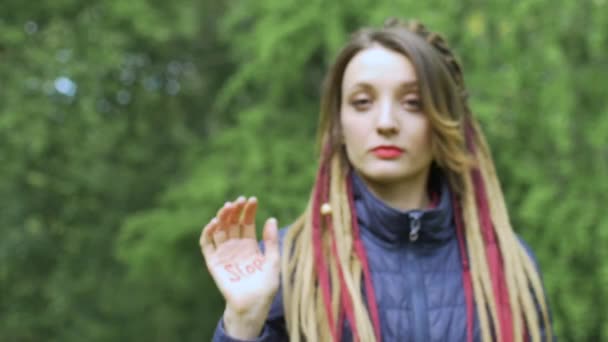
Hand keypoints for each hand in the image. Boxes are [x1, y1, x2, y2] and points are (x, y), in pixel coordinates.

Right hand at [200, 196, 279, 335]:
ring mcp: (224, 253)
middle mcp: (235, 247)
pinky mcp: (213, 262)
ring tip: (227, 207)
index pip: (247, 222)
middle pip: (232, 223)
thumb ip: (272, 242)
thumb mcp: (273, 261)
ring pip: (219, 230)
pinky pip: (207, 245)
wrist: (253, 305)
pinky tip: (214, 222)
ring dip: (221, 217)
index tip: (253, 199)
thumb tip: (271, 218)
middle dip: (235, 210)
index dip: (249, 211)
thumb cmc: (265, 287)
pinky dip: (208, 233)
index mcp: (250, 245)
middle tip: (239, 200)